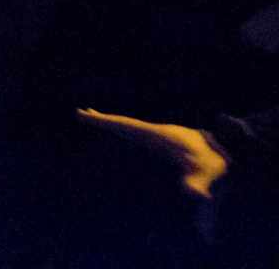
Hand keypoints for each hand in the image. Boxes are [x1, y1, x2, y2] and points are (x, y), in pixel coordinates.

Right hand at [76, 109, 228, 198]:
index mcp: (157, 135)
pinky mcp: (161, 141)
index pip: (126, 125)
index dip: (105, 122)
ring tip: (90, 116)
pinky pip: (135, 132)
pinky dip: (122, 129)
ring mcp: (157, 135)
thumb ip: (197, 183)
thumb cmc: (213, 162)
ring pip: (129, 126)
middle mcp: (154, 132)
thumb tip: (195, 194)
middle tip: (81, 112)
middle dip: (103, 120)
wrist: (226, 151)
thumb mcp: (205, 172)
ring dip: (111, 123)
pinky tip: (116, 131)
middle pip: (124, 123)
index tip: (85, 114)